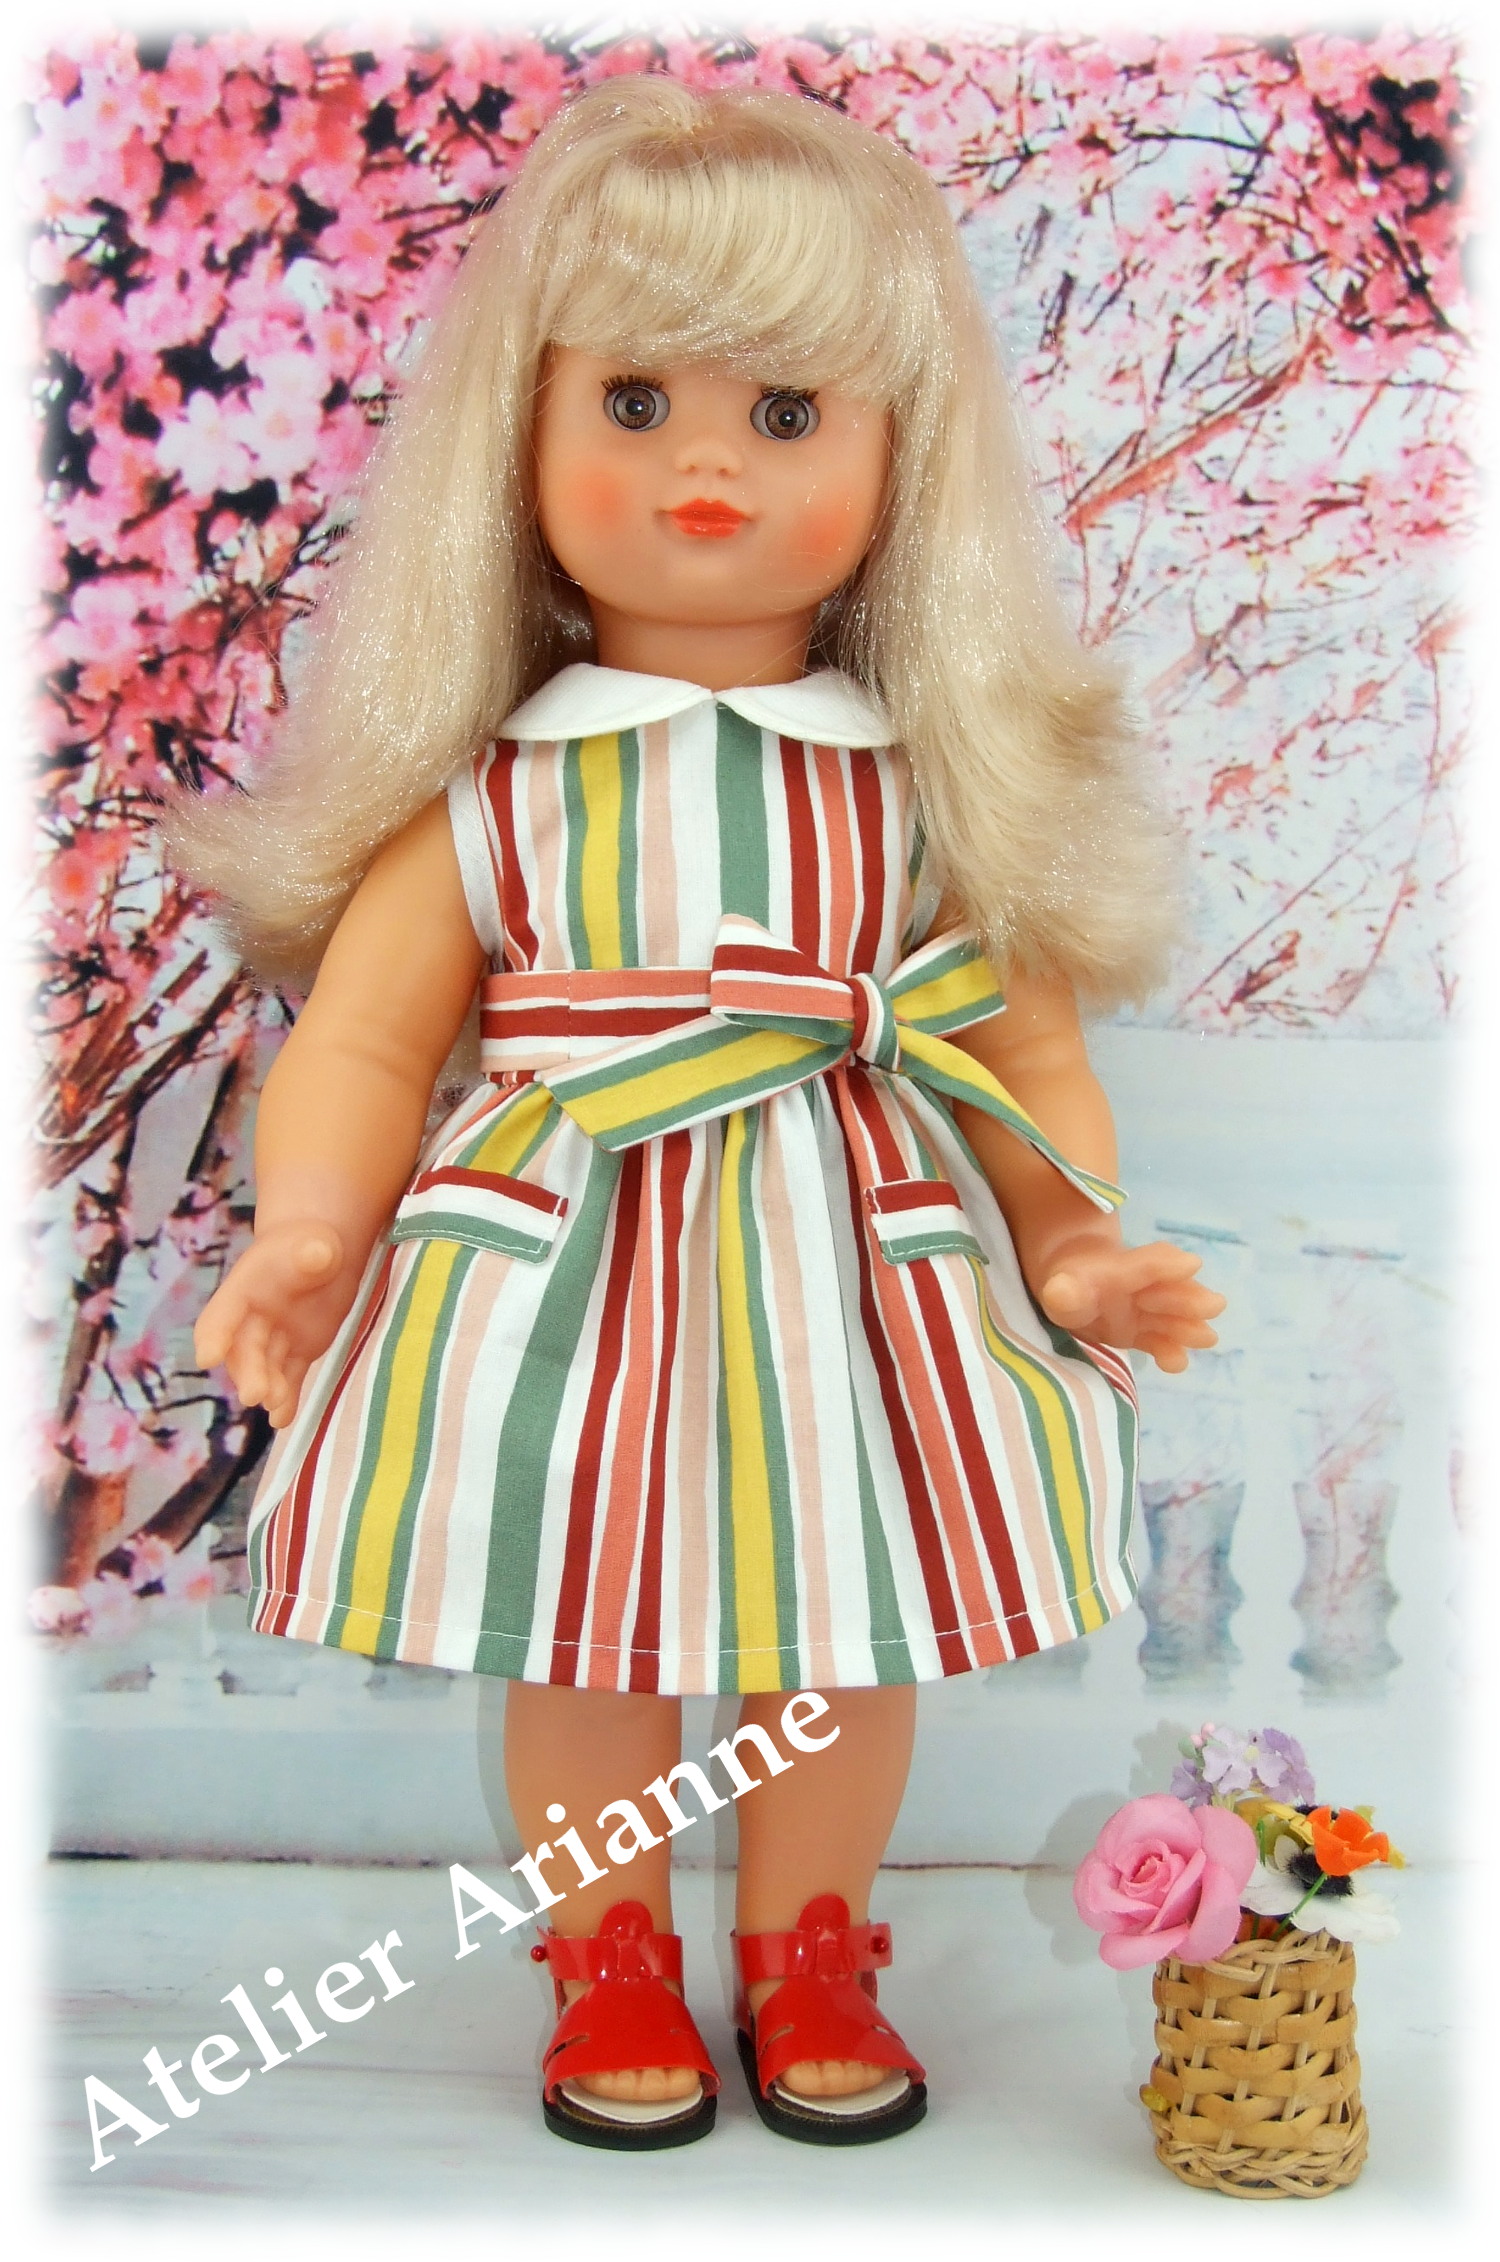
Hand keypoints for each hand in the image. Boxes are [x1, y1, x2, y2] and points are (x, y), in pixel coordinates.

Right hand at [195, 1221, 356, 1427]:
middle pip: (244, 1349)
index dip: (215, 1334)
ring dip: (268, 1389)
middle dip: (248, 1372)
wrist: (319, 1254)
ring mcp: (273, 1338)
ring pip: (265, 1368)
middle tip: (256, 1395)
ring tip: (276, 1407)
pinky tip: (283, 1421)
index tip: (208, 1357)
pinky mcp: (296, 1352)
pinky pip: (289, 1378)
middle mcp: (252, 1317)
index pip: (224, 1312)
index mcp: (246, 1287)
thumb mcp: (314, 1241)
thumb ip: (313, 1251)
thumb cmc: (311, 1243)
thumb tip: (320, 1254)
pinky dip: (286, 1400)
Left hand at [1037, 1240, 1224, 1373]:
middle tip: (1215, 1305)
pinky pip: (1160, 1343)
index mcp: (1120, 1269)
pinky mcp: (1144, 1335)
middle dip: (1188, 1299)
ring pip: (1171, 1318)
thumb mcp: (1060, 1287)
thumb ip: (1064, 1292)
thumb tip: (1060, 1294)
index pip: (1145, 1264)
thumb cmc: (1069, 1284)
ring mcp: (1146, 1313)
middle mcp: (1140, 1289)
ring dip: (1189, 1327)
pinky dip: (1170, 1352)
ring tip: (1207, 1338)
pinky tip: (1176, 1364)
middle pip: (1167, 1292)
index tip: (1192, 1264)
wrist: (1077, 1288)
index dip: (1166, 1264)